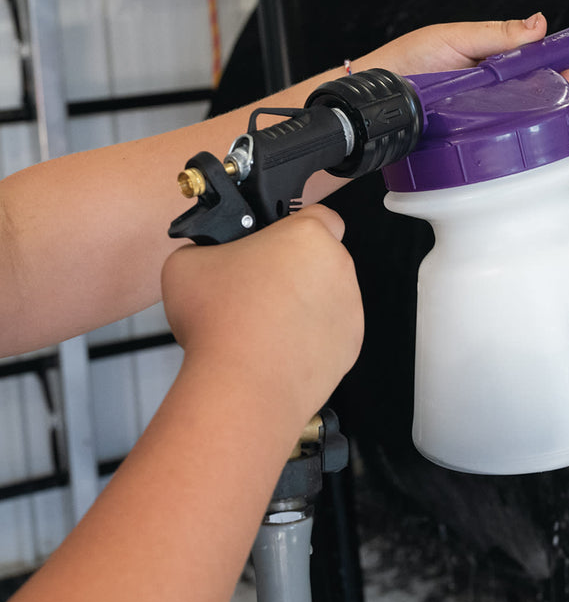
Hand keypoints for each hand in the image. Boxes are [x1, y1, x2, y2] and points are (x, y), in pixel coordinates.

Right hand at [161, 205, 361, 438]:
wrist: (242, 387)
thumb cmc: (220, 322)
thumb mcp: (185, 263)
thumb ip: (204, 247)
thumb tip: (205, 255)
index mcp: (307, 236)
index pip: (318, 214)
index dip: (294, 226)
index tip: (273, 242)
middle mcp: (338, 267)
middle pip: (319, 258)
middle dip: (292, 269)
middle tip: (255, 287)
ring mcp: (350, 307)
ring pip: (326, 296)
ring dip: (302, 304)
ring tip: (261, 324)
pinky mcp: (350, 344)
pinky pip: (329, 331)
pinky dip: (309, 338)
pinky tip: (276, 348)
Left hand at [358, 13, 568, 128]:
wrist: (376, 96)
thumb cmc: (408, 60)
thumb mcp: (455, 39)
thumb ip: (497, 34)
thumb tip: (539, 22)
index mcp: (494, 61)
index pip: (537, 64)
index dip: (559, 70)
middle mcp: (492, 90)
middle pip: (539, 96)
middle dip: (564, 102)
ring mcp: (483, 116)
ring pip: (526, 122)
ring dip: (552, 126)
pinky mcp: (472, 140)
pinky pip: (502, 143)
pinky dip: (523, 147)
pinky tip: (539, 151)